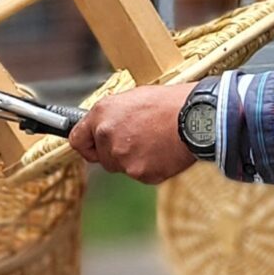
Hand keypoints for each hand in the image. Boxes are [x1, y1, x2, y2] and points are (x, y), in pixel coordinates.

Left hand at [69, 84, 197, 183]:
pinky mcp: (138, 172)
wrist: (195, 117)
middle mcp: (107, 135)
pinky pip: (140, 175)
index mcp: (103, 113)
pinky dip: (151, 167)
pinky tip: (163, 152)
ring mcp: (122, 157)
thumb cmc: (169, 104)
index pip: (78, 140)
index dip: (87, 146)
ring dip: (135, 160)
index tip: (93, 149)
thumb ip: (113, 116)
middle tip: (140, 140)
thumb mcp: (134, 99)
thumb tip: (103, 127)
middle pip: (103, 158)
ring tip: (156, 142)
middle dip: (117, 153)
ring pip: (122, 167)